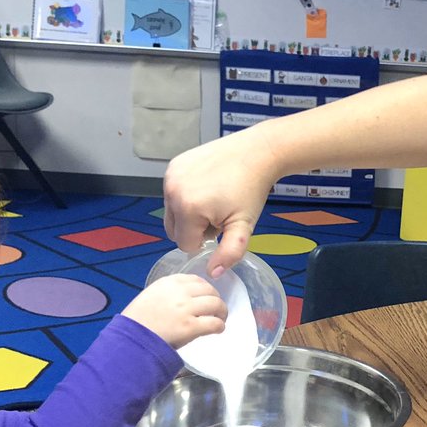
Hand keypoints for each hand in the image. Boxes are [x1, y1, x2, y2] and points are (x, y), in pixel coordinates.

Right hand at [120, 274, 225, 347]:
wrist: (131, 339)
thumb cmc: (137, 321)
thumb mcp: (150, 296)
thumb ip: (169, 293)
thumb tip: (187, 298)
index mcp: (168, 283)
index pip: (196, 280)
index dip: (205, 289)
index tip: (205, 298)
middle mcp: (179, 292)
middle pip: (209, 290)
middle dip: (215, 299)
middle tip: (216, 310)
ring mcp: (186, 309)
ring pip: (216, 304)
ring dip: (221, 312)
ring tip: (219, 319)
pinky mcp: (191, 327)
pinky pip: (215, 323)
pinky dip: (220, 326)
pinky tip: (218, 329)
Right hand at [163, 130, 277, 269]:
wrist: (255, 153)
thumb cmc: (251, 189)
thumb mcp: (243, 226)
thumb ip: (229, 253)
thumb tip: (212, 273)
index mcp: (188, 208)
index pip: (185, 244)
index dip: (206, 241)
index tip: (222, 226)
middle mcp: (173, 191)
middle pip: (174, 230)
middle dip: (194, 229)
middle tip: (218, 215)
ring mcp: (171, 176)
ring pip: (172, 212)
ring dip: (190, 214)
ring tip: (214, 201)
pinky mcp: (173, 165)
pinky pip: (173, 193)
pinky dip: (186, 196)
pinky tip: (208, 187)